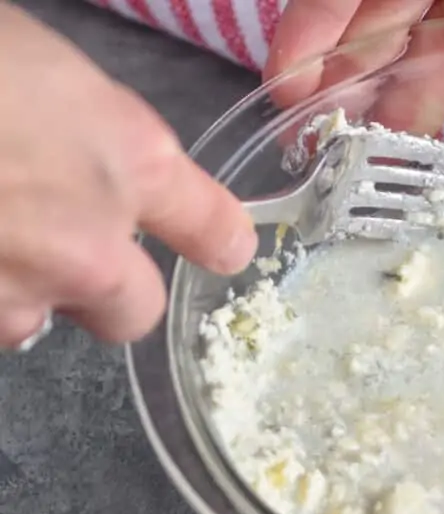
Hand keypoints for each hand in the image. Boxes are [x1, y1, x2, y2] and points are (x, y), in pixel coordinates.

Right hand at [0, 2, 256, 348]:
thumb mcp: (28, 61)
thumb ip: (70, 125)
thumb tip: (58, 147)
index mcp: (127, 159)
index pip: (210, 225)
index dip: (216, 238)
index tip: (223, 247)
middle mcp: (89, 244)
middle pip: (134, 311)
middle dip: (106, 292)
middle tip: (56, 251)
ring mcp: (13, 293)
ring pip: (33, 323)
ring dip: (8, 291)